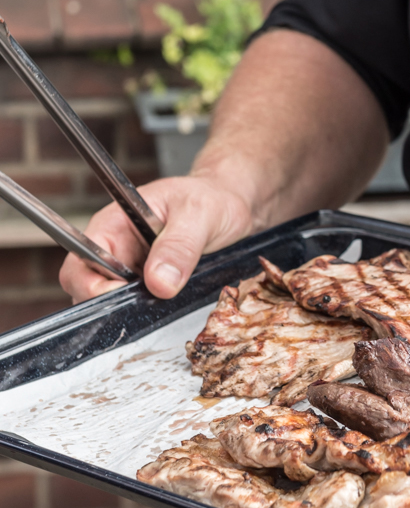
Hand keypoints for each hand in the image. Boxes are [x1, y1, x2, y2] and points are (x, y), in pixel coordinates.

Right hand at [59, 175, 255, 303]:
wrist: (230, 204)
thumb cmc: (211, 198)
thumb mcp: (200, 214)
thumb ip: (179, 246)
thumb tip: (159, 282)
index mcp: (114, 223)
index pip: (81, 261)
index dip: (91, 285)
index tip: (123, 295)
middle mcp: (114, 246)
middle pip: (87, 287)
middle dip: (111, 302)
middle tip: (149, 302)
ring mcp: (129, 267)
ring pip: (109, 300)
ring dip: (132, 307)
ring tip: (164, 299)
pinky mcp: (145, 282)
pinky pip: (134, 303)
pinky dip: (147, 309)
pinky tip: (168, 303)